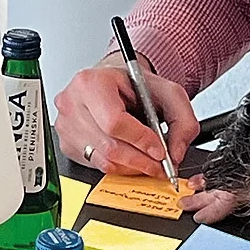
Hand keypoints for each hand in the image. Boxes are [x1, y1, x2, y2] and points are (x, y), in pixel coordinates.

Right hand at [54, 59, 196, 178]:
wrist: (114, 85)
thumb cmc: (133, 86)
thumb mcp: (168, 92)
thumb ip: (182, 121)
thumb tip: (175, 153)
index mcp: (91, 83)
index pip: (114, 122)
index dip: (140, 141)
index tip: (159, 151)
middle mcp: (73, 103)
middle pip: (109, 146)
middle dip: (141, 161)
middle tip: (161, 166)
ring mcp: (66, 126)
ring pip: (103, 160)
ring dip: (132, 167)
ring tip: (148, 161)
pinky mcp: (67, 144)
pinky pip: (96, 165)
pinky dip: (119, 167)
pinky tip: (129, 156)